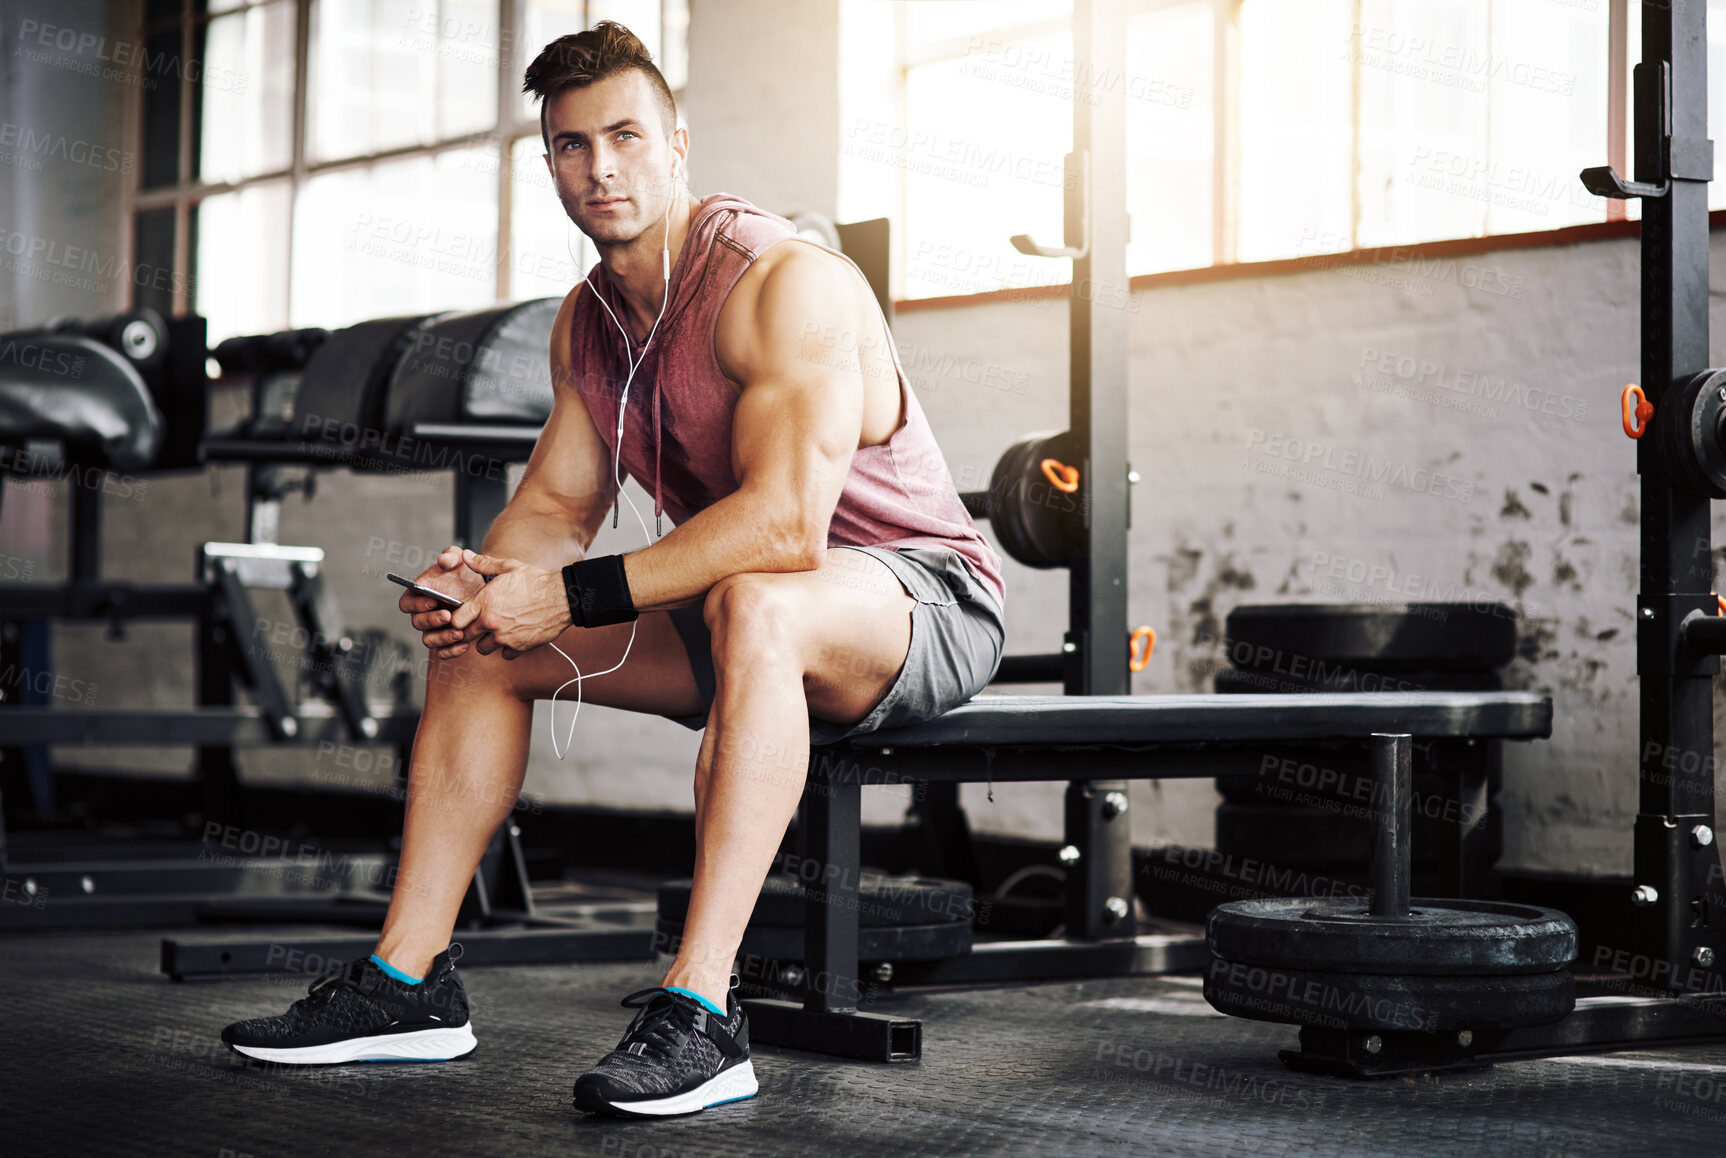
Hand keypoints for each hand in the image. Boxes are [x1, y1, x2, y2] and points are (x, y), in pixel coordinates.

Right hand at [400, 546, 488, 654]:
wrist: (484, 590)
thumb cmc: (465, 574)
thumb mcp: (460, 560)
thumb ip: (451, 556)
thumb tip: (444, 560)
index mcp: (419, 596)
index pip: (407, 603)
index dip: (416, 604)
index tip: (432, 600)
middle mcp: (424, 614)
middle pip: (417, 623)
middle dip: (431, 620)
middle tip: (448, 615)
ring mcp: (435, 629)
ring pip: (429, 640)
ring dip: (442, 638)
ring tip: (459, 633)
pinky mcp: (448, 641)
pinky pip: (444, 652)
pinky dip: (452, 651)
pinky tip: (465, 645)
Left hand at [445, 549, 571, 659]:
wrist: (562, 598)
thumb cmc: (536, 581)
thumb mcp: (509, 567)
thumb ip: (483, 564)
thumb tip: (465, 556)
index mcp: (485, 602)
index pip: (456, 620)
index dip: (458, 618)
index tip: (465, 616)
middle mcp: (491, 622)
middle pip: (466, 636)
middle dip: (471, 631)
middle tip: (481, 623)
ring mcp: (504, 637)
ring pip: (483, 648)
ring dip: (487, 641)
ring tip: (498, 630)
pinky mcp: (519, 647)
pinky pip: (504, 654)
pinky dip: (508, 648)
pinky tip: (514, 635)